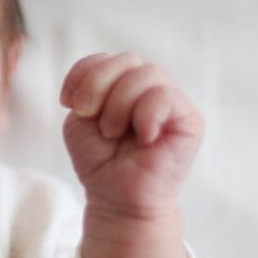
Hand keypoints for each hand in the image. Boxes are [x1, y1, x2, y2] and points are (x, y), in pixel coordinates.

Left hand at [60, 52, 202, 221]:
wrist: (117, 198)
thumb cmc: (99, 160)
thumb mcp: (80, 121)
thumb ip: (89, 89)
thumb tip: (111, 75)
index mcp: (121, 85)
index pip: (104, 58)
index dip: (82, 73)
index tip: (67, 103)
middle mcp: (148, 89)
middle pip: (126, 60)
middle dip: (98, 85)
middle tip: (89, 115)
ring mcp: (171, 102)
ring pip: (147, 73)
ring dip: (120, 104)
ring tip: (113, 132)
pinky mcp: (189, 119)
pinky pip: (165, 96)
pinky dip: (145, 115)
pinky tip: (142, 138)